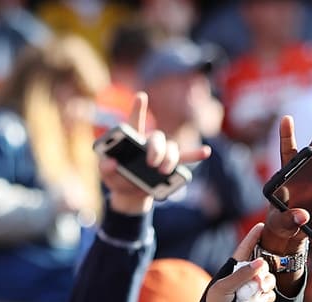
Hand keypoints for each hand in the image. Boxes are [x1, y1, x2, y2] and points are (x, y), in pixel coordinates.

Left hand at [101, 92, 210, 215]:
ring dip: (170, 158)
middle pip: (157, 138)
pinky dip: (195, 154)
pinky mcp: (170, 166)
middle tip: (151, 162)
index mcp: (132, 140)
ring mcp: (161, 154)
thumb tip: (110, 162)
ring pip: (171, 148)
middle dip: (156, 149)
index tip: (141, 96)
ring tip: (163, 171)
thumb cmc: (117, 179)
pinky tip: (205, 152)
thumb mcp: (106, 175)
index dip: (138, 109)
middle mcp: (149, 143)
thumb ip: (105, 168)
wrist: (128, 194)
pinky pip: (185, 158)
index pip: (135, 121)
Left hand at [203, 222, 275, 301]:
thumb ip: (242, 275)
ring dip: (267, 283)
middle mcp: (245, 275)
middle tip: (258, 281)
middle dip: (264, 269)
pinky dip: (267, 296)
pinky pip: (269, 294)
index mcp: (234, 267)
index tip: (262, 226)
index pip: (245, 248)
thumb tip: (260, 262)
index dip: (254, 237)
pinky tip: (261, 300)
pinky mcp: (258, 300)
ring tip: (259, 291)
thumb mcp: (224, 287)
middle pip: (263, 264)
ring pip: (269, 279)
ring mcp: (252, 288)